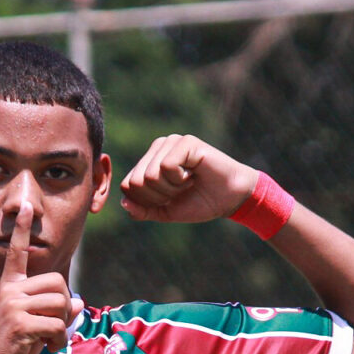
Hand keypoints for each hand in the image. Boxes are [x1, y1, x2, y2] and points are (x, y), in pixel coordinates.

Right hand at [0, 201, 80, 353]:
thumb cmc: (9, 348)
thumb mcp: (32, 325)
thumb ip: (54, 311)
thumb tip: (80, 302)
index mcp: (9, 286)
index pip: (17, 252)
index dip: (23, 229)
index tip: (26, 207)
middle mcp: (10, 291)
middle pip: (58, 282)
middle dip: (65, 306)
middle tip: (56, 326)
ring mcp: (13, 306)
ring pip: (60, 303)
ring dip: (63, 326)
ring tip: (50, 341)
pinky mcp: (20, 324)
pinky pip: (56, 325)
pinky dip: (59, 340)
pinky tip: (48, 349)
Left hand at [119, 134, 260, 223]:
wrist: (229, 199)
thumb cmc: (199, 203)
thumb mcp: (165, 212)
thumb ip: (143, 210)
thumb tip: (124, 203)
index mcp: (148, 161)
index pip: (127, 186)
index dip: (147, 202)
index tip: (169, 199)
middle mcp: (157, 147)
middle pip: (136, 182)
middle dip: (159, 196)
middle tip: (180, 191)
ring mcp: (171, 142)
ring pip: (150, 175)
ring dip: (171, 188)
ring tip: (188, 182)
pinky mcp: (185, 142)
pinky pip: (166, 166)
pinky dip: (180, 179)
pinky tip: (194, 174)